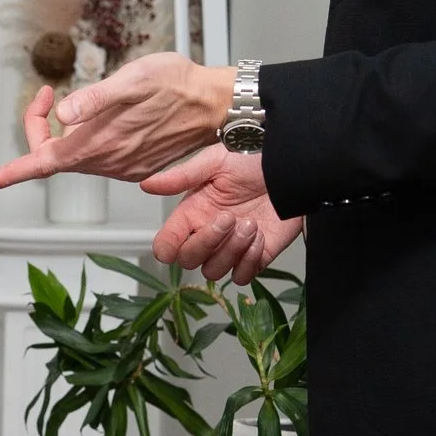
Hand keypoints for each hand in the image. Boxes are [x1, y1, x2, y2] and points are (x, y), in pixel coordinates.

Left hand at [0, 53, 233, 191]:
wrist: (213, 102)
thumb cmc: (175, 84)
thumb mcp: (133, 79)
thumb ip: (96, 97)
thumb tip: (64, 110)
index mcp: (99, 144)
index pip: (42, 163)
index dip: (9, 173)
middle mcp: (107, 162)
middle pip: (53, 155)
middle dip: (39, 126)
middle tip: (46, 92)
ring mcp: (121, 166)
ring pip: (72, 156)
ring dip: (61, 132)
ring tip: (68, 97)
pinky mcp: (133, 164)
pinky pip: (95, 157)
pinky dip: (83, 138)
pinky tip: (97, 116)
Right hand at [144, 143, 303, 282]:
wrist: (289, 167)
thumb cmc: (251, 159)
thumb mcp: (214, 161)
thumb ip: (181, 176)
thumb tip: (146, 185)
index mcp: (192, 213)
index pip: (166, 244)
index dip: (168, 247)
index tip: (186, 230)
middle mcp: (207, 234)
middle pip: (189, 261)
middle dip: (208, 241)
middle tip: (229, 217)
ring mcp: (231, 248)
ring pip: (214, 272)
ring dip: (233, 249)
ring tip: (251, 223)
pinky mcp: (255, 257)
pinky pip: (241, 277)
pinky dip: (250, 261)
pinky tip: (261, 236)